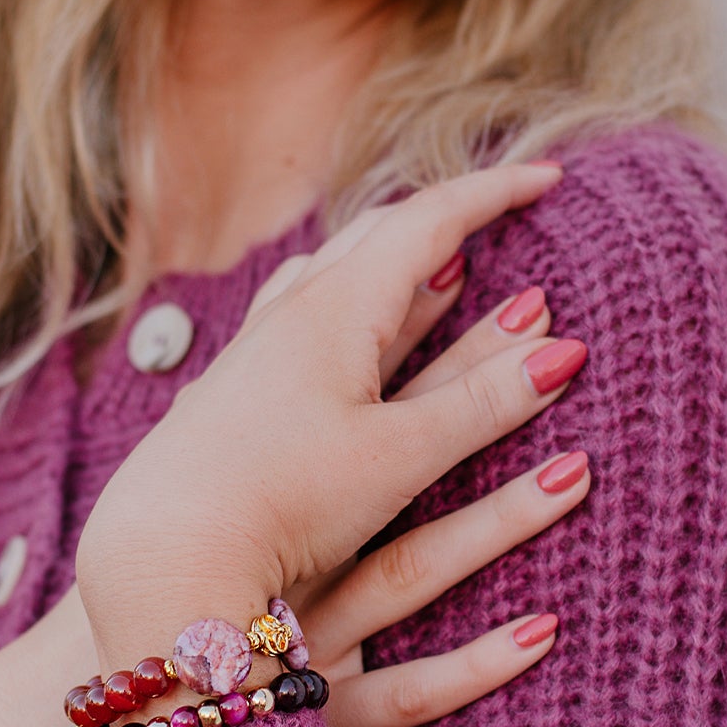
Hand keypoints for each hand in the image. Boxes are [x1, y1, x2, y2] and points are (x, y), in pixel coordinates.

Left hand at [76, 162, 585, 691]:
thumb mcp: (399, 457)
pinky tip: (348, 338)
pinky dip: (351, 307)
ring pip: (330, 276)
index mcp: (335, 309)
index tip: (550, 176)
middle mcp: (287, 315)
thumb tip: (561, 351)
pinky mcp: (231, 395)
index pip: (428, 222)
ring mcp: (252, 352)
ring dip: (391, 262)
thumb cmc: (283, 502)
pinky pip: (303, 321)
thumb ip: (480, 404)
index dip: (494, 194)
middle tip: (497, 211)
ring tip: (436, 268)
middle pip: (374, 236)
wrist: (164, 550)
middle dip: (443, 218)